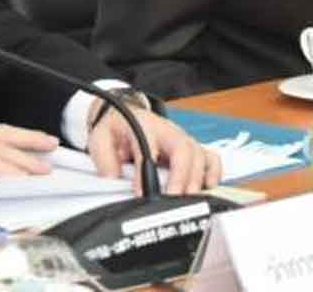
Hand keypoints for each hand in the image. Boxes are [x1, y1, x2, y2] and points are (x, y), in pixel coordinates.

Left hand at [88, 106, 221, 195]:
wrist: (125, 114)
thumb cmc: (116, 128)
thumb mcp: (100, 137)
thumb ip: (104, 158)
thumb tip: (114, 178)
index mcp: (144, 125)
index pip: (149, 147)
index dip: (146, 172)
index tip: (142, 193)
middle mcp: (168, 131)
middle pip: (184, 149)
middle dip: (182, 176)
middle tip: (173, 199)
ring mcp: (182, 139)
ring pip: (199, 154)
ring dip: (197, 178)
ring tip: (189, 199)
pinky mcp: (190, 149)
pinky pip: (210, 158)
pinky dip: (213, 172)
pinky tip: (207, 187)